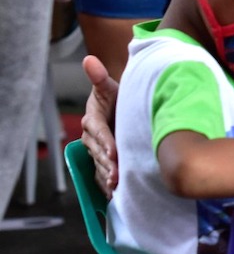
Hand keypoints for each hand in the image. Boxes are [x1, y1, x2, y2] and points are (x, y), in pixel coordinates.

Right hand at [81, 55, 119, 196]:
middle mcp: (91, 138)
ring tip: (116, 187)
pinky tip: (114, 194)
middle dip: (107, 164)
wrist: (123, 108)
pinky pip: (101, 174)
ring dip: (106, 177)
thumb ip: (100, 77)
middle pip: (98, 152)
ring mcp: (96, 151)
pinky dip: (106, 184)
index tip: (114, 153)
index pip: (98, 132)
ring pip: (99, 165)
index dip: (105, 143)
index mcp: (92, 119)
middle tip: (117, 174)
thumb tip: (89, 59)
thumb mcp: (110, 87)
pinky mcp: (103, 161)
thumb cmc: (117, 97)